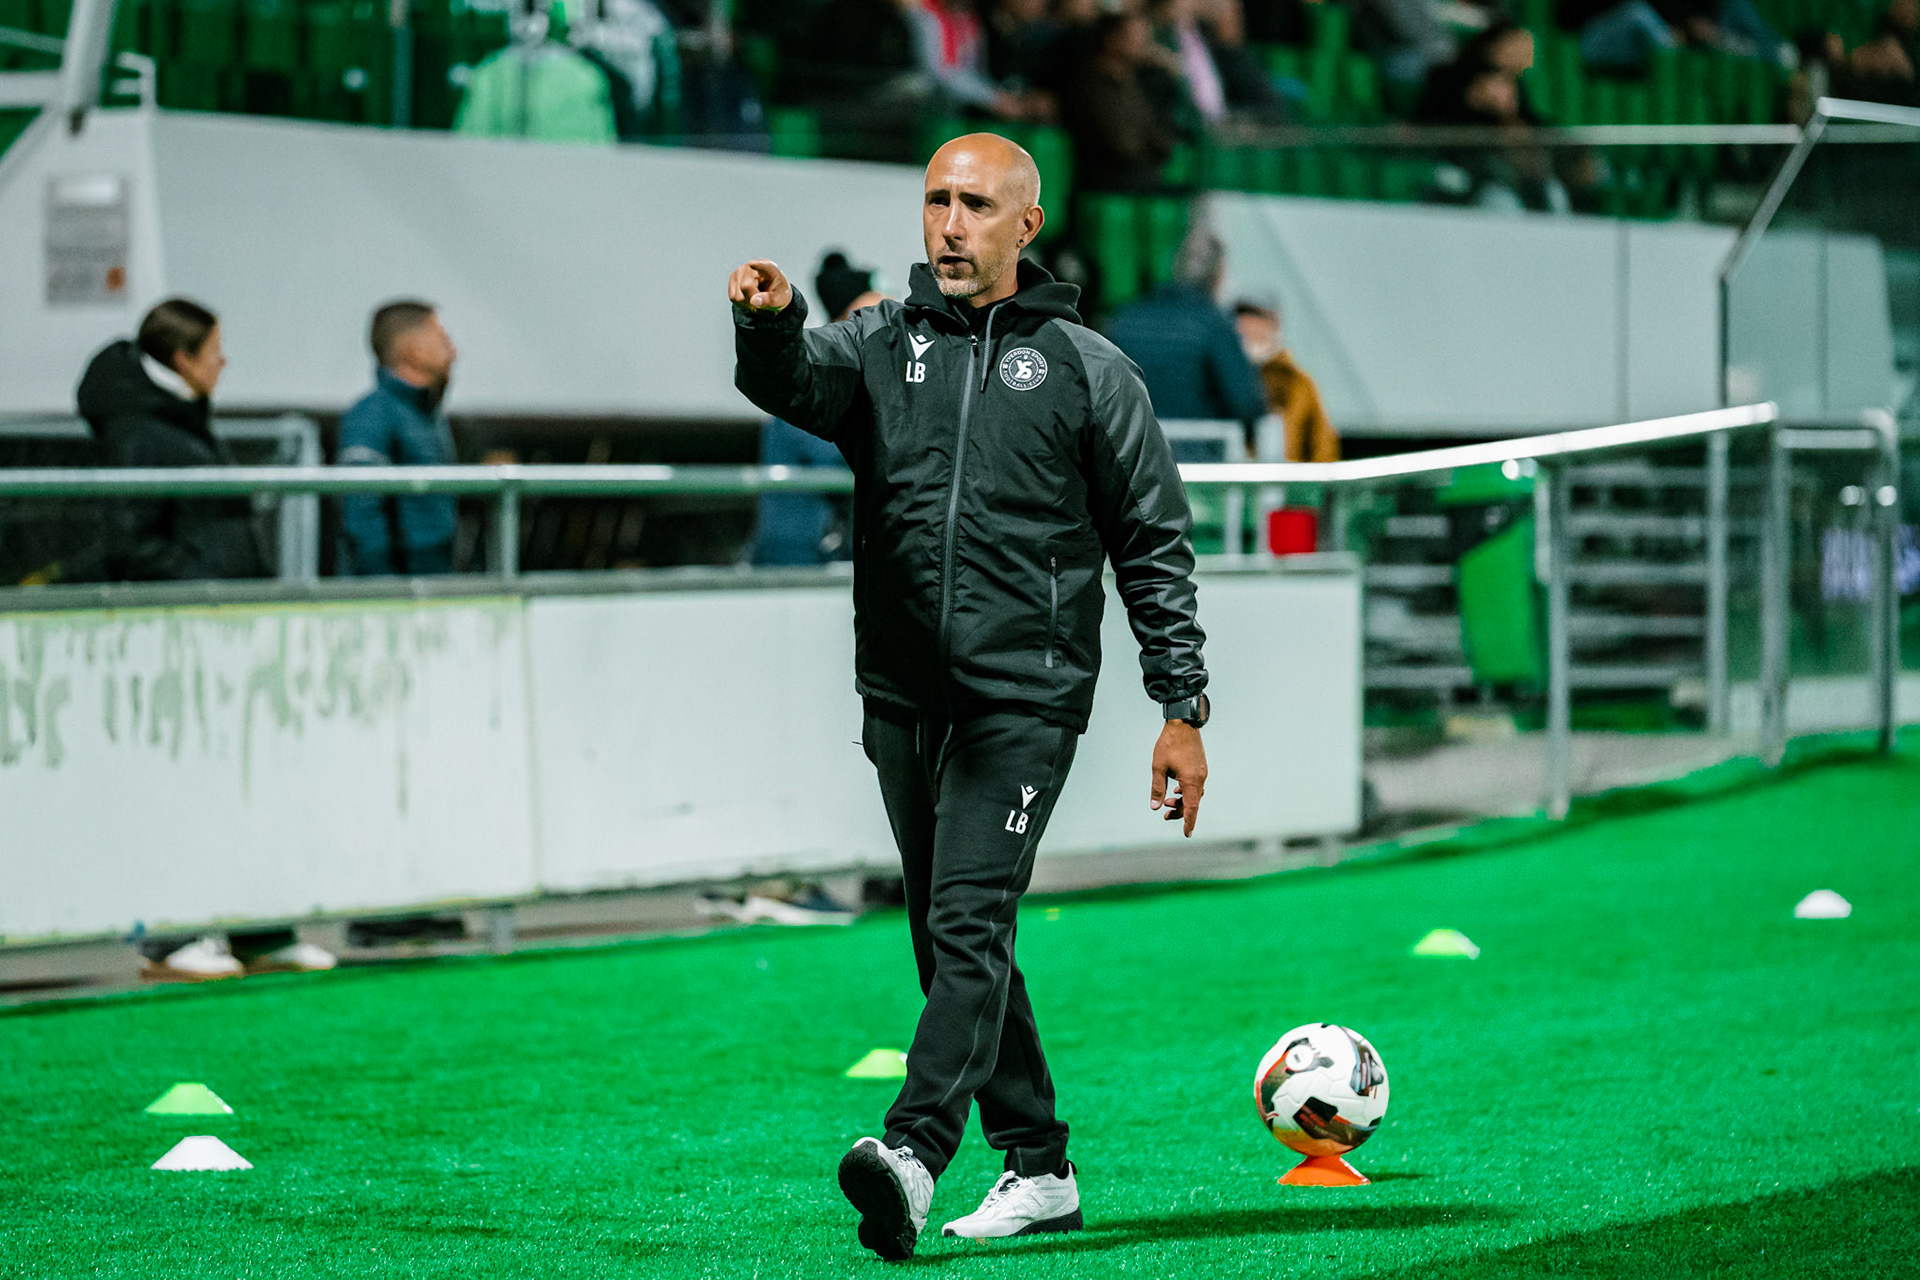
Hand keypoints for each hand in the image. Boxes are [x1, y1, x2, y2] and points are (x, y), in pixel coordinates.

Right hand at [727, 259, 791, 311]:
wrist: (771, 292)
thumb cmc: (777, 294)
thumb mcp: (780, 300)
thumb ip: (769, 301)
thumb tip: (754, 301)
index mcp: (769, 268)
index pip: (763, 266)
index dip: (759, 265)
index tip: (753, 264)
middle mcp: (752, 266)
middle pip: (745, 287)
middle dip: (752, 300)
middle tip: (761, 300)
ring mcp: (740, 270)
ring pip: (737, 296)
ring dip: (747, 302)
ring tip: (756, 298)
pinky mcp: (733, 277)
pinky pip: (733, 297)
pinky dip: (740, 303)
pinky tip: (748, 298)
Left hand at [1150, 720, 1206, 838]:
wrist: (1183, 723)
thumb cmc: (1169, 744)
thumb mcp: (1158, 767)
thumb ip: (1157, 788)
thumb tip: (1155, 806)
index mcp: (1190, 780)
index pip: (1192, 808)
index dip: (1189, 822)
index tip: (1186, 834)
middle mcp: (1200, 778)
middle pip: (1193, 803)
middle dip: (1181, 812)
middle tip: (1166, 815)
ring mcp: (1202, 772)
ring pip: (1195, 794)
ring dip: (1183, 801)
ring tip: (1169, 801)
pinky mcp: (1201, 766)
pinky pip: (1196, 785)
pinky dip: (1187, 791)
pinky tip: (1176, 789)